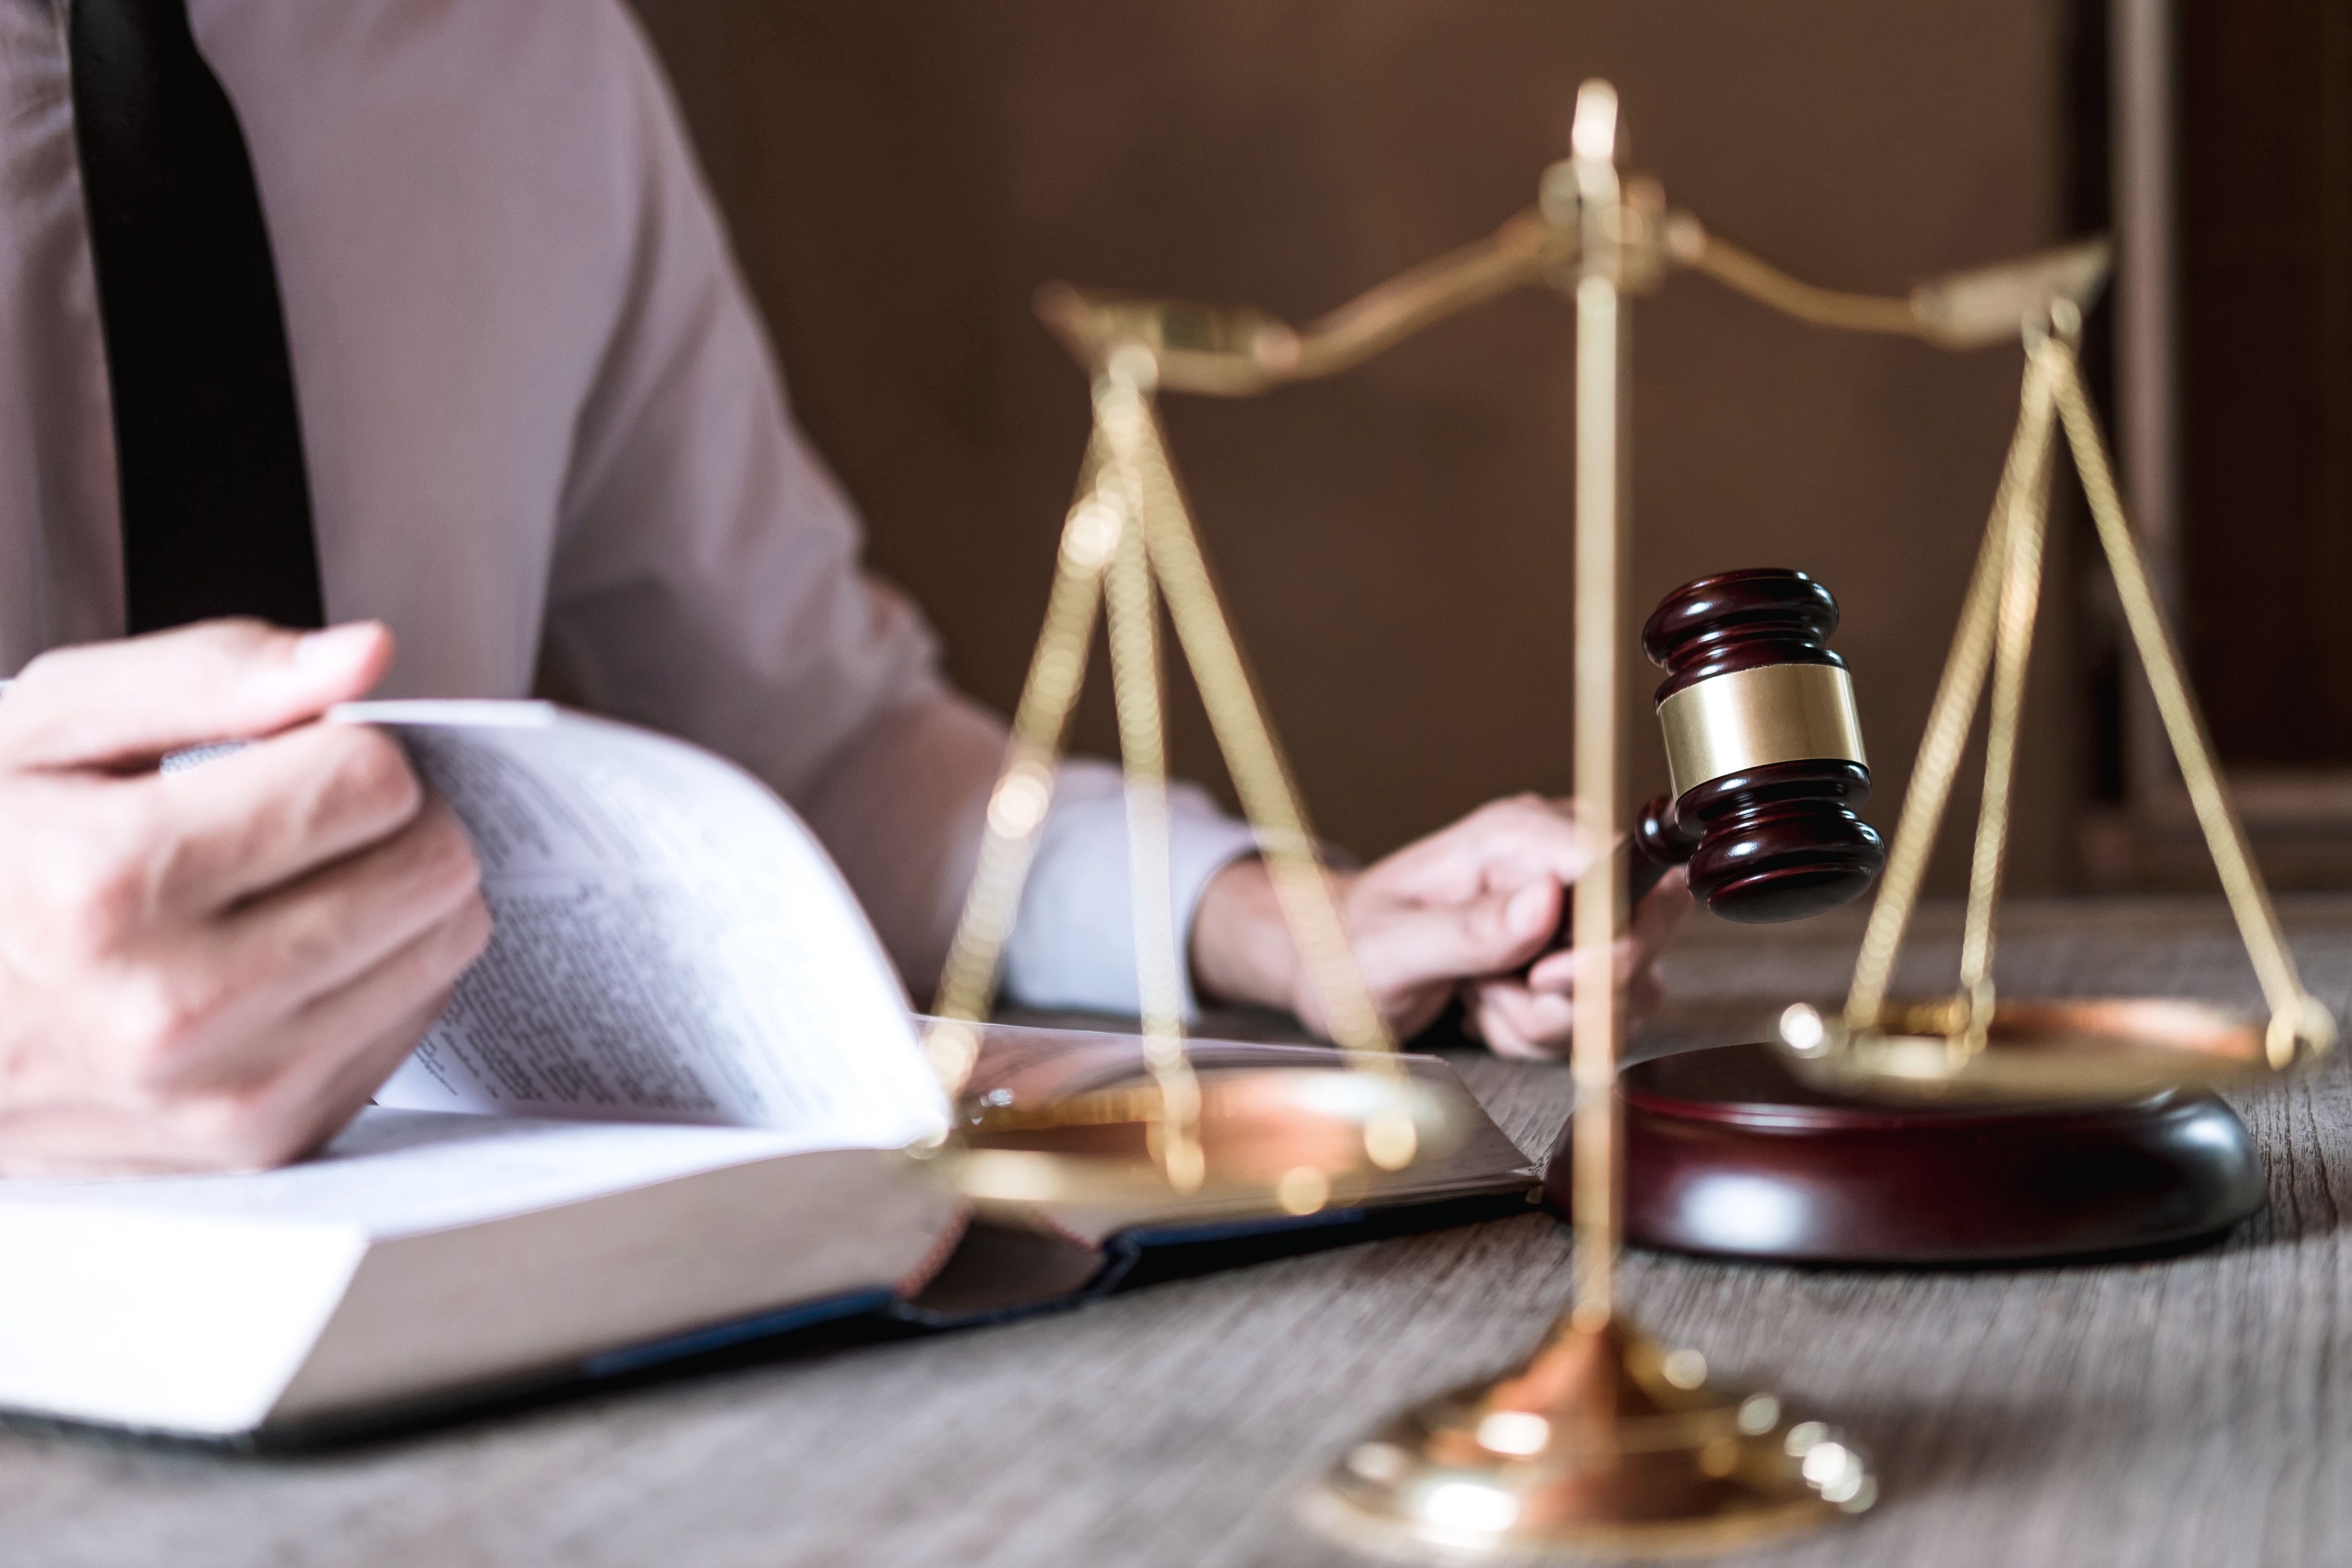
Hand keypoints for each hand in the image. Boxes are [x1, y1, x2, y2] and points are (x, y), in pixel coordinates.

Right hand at [0, 620, 490, 1175]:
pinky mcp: (262, 1145)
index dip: (344, 747)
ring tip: (294, 883)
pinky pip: (414, 1025)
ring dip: (399, 897)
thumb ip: (212, 673)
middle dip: (395, 818)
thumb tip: (366, 657)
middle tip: (309, 815)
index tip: (292, 755)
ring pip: (443, 947)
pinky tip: (286, 957)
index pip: (368, 782)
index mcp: (104, 884)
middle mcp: (169, 1010)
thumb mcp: (44, 726)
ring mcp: (222, 1095)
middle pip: (429, 869)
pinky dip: (379, 977)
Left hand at [1189, 794, 1691, 1057]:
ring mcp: (1575, 914)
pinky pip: (1604, 1019)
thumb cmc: (1353, 946)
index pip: (1620, 866)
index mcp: (1516, 835)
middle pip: (1645, 930)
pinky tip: (1494, 1010)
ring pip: (1627, 990)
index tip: (1543, 979)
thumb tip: (1547, 898)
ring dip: (1549, 1021)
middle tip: (1493, 993)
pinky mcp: (1580, 960)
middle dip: (1572, 993)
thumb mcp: (1392, 946)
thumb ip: (1469, 929)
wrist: (1339, 971)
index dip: (1606, 934)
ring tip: (1480, 998)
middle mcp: (1558, 865)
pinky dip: (1545, 1034)